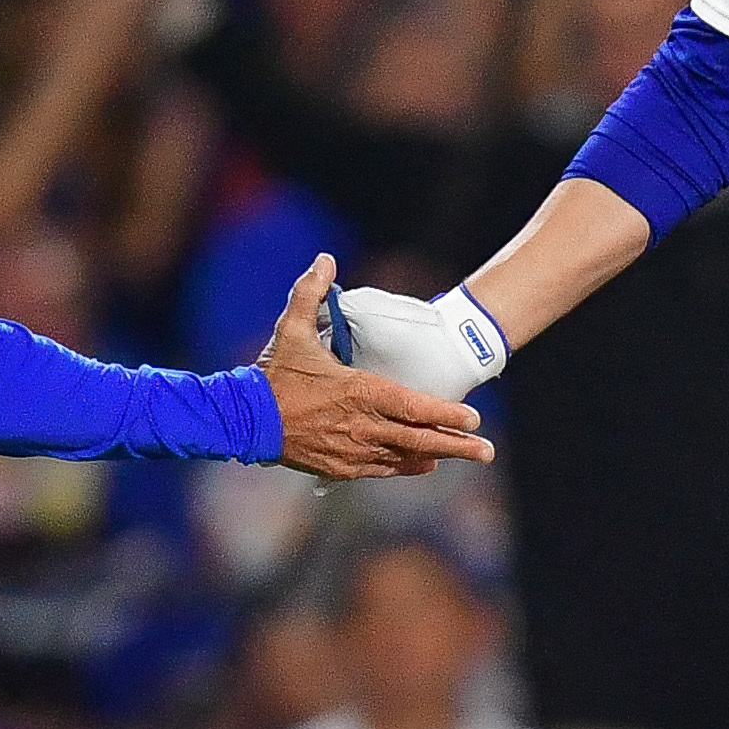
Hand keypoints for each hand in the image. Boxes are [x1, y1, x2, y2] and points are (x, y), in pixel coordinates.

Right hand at [261, 256, 494, 480]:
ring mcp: (351, 450)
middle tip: (486, 450)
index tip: (474, 418)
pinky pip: (381, 468)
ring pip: (404, 457)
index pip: (413, 408)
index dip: (445, 415)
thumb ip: (310, 292)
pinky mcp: (339, 467)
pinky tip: (423, 465)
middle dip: (457, 445)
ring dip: (437, 456)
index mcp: (358, 392)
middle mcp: (361, 426)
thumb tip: (325, 259)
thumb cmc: (271, 375)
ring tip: (466, 455)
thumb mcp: (290, 329)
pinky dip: (405, 467)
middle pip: (418, 440)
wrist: (242, 420)